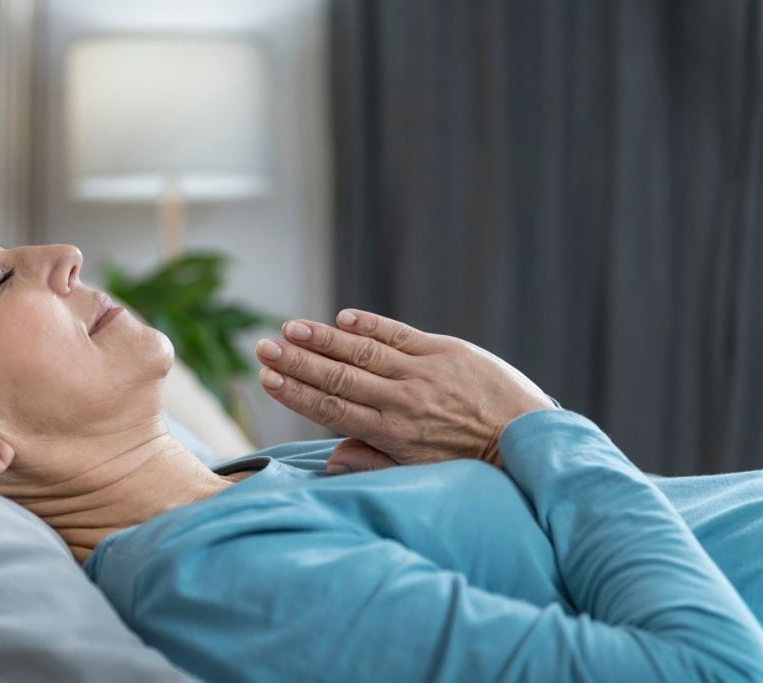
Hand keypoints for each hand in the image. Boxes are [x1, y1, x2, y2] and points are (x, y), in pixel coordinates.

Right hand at [255, 309, 555, 472]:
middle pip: (338, 377)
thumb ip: (374, 461)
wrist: (530, 442)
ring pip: (363, 353)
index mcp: (393, 434)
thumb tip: (331, 459)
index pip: (332, 409)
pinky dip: (370, 325)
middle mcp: (403, 401)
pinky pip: (400, 334)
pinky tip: (342, 317)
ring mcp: (424, 372)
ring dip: (323, 339)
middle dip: (297, 361)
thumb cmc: (473, 464)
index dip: (296, 392)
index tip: (266, 378)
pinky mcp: (447, 351)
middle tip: (262, 347)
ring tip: (290, 328)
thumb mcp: (421, 474)